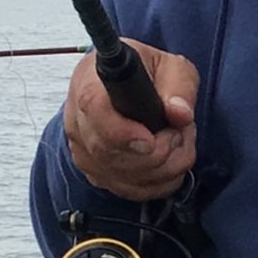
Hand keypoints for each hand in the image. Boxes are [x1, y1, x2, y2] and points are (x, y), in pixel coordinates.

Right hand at [64, 39, 198, 200]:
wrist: (132, 87)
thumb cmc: (148, 73)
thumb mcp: (172, 67)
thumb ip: (179, 86)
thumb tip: (179, 113)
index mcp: (90, 82)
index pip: (93, 109)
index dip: (122, 132)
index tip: (151, 140)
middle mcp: (77, 118)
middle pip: (106, 152)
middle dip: (156, 152)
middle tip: (178, 133)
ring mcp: (83, 149)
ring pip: (120, 177)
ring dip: (163, 167)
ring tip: (178, 141)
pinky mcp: (95, 172)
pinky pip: (128, 191)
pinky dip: (159, 182)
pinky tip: (170, 160)